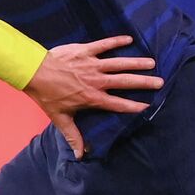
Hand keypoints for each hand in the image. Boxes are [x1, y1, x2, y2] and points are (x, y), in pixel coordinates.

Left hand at [22, 35, 162, 159]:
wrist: (34, 71)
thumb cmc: (47, 95)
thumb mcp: (60, 118)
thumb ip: (73, 135)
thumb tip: (80, 155)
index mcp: (93, 98)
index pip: (118, 104)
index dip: (134, 106)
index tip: (148, 106)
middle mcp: (96, 81)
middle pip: (124, 82)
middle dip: (143, 82)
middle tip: (159, 82)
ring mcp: (92, 64)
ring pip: (119, 63)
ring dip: (136, 62)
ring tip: (151, 63)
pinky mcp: (85, 51)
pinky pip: (104, 45)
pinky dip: (116, 41)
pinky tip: (129, 39)